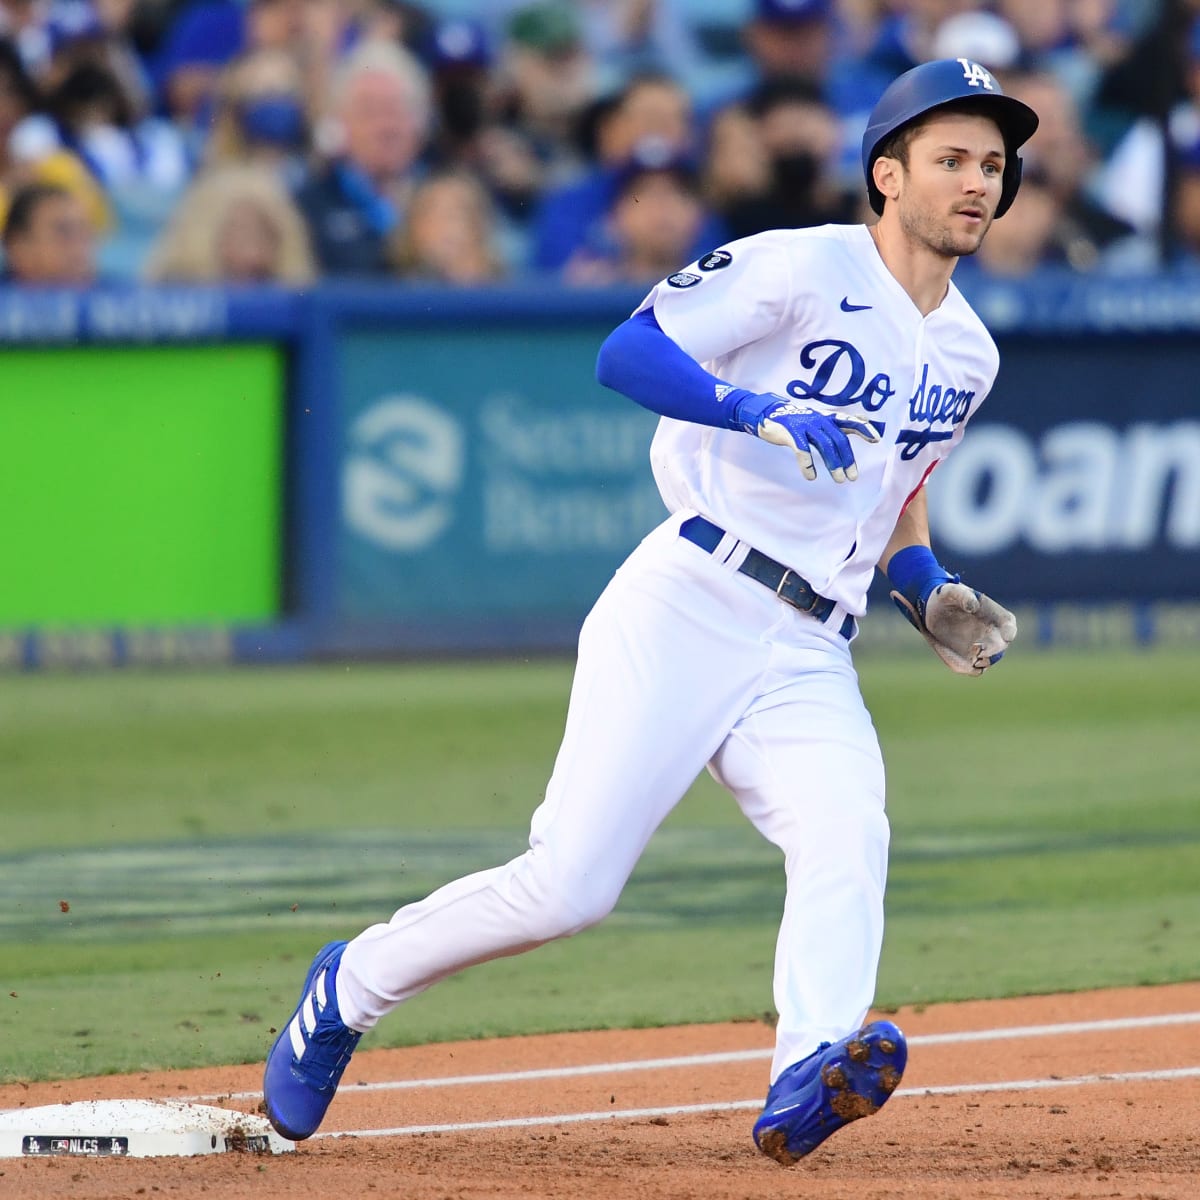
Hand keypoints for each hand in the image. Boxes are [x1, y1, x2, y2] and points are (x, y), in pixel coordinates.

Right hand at [734, 393, 880, 481]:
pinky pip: (802, 450)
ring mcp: (805, 425)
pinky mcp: (791, 433)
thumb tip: (863, 422)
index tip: (876, 439)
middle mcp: (819, 420)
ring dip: (833, 464)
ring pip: (824, 446)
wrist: (768, 414)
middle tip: (852, 477)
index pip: (848, 421)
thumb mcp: (818, 419)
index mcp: (826, 417)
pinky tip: (811, 476)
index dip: (863, 429)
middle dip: (847, 459)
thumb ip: (838, 424)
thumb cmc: (797, 420)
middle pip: (838, 440)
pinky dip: (808, 464)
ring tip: (839, 480)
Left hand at [891, 582, 1016, 675]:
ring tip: (971, 656)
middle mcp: (992, 634)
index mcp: (995, 615)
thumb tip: (973, 606)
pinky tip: (954, 658)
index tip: (1006, 636)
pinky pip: (972, 669)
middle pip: (1000, 647)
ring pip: (988, 661)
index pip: (1009, 625)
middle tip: (978, 648)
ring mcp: (981, 648)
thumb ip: (964, 596)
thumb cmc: (946, 596)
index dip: (1009, 632)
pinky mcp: (968, 658)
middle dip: (993, 650)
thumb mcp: (952, 591)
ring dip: (981, 661)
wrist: (931, 609)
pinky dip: (966, 667)